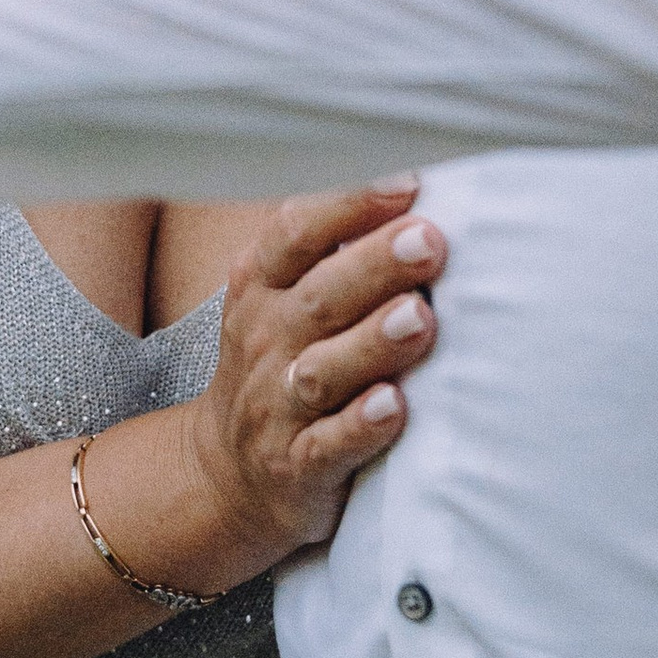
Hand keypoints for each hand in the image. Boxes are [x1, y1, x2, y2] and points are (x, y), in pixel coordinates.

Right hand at [171, 179, 441, 582]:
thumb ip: (337, 248)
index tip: (409, 181)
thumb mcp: (284, 297)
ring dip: (372, 343)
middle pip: (319, 296)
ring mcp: (278, 406)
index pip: (296, 232)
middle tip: (430, 239)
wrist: (227, 476)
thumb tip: (419, 183)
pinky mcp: (297, 467)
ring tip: (419, 318)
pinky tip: (394, 407)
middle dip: (375, 265)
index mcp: (263, 286)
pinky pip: (328, 446)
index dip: (349, 203)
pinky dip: (360, 427)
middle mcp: (266, 340)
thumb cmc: (282, 364)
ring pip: (324, 371)